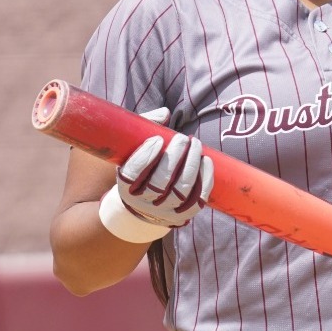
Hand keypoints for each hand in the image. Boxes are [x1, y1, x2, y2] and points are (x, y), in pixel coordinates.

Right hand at [98, 108, 213, 241]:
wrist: (145, 206)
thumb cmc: (141, 170)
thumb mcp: (134, 150)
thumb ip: (144, 129)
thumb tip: (165, 113)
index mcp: (125, 189)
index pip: (132, 175)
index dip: (145, 157)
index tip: (158, 138)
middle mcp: (143, 205)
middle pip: (160, 183)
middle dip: (174, 158)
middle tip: (182, 138)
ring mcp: (164, 213)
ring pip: (181, 192)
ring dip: (191, 166)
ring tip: (196, 144)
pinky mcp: (183, 217)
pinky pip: (197, 200)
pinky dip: (205, 180)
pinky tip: (206, 160)